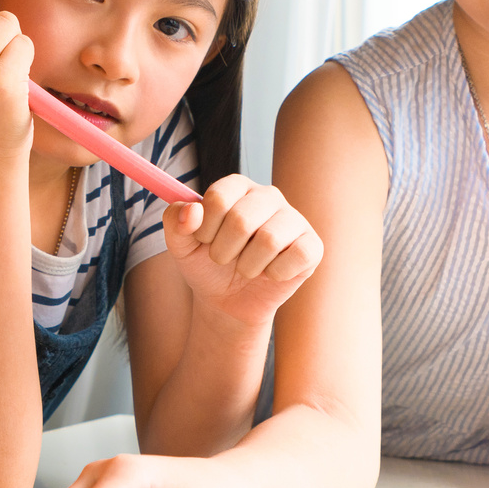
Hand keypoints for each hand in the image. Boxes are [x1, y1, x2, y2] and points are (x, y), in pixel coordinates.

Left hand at [162, 174, 322, 328]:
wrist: (228, 301)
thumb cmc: (206, 265)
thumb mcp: (181, 245)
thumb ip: (176, 223)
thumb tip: (192, 211)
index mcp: (237, 187)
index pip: (219, 197)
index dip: (205, 227)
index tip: (203, 240)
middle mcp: (268, 196)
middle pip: (242, 220)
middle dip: (223, 251)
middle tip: (223, 259)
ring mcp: (293, 219)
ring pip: (269, 240)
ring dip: (247, 266)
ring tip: (245, 268)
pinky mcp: (312, 245)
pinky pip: (296, 256)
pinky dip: (274, 274)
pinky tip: (269, 274)